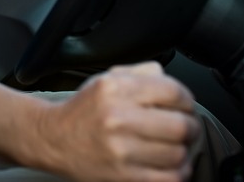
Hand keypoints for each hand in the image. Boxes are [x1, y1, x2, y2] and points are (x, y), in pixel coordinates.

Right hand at [35, 62, 200, 181]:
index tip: (186, 105)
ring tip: (176, 146)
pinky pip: (169, 178)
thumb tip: (167, 78)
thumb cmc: (83, 110)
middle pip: (180, 125)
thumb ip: (139, 72)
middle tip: (187, 127)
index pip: (172, 91)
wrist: (53, 139)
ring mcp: (120, 150)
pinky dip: (178, 172)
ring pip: (178, 153)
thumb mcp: (105, 79)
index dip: (187, 99)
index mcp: (114, 88)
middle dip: (191, 127)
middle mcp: (117, 117)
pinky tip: (170, 164)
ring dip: (184, 151)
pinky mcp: (123, 176)